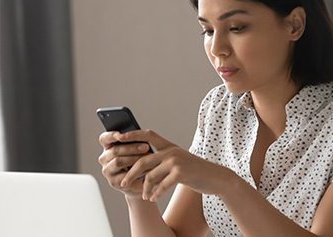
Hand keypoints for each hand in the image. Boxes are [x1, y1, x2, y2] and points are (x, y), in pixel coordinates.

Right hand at [97, 131, 152, 196]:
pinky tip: (145, 169)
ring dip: (134, 159)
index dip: (111, 136)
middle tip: (146, 147)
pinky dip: (136, 171)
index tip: (120, 135)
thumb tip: (139, 136)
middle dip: (131, 148)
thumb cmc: (138, 160)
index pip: (104, 139)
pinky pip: (123, 175)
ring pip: (118, 162)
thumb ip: (133, 142)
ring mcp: (107, 171)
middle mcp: (104, 158)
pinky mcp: (113, 182)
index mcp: (108, 147)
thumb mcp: (135, 149)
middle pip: (114, 151)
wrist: (141, 181)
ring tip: (148, 157)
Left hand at [117, 129, 236, 201]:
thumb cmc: (194, 171)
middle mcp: (171, 151)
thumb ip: (161, 161)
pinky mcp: (181, 173)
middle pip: (143, 160)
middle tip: (123, 182)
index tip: (118, 138)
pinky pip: (161, 186)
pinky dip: (155, 194)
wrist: (215, 177)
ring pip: (150, 176)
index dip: (132, 134)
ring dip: (144, 188)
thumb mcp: (177, 161)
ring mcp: (176, 162)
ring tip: (143, 196)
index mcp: (169, 146)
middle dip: (131, 173)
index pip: (147, 135)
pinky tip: (152, 198)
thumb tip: (141, 166)